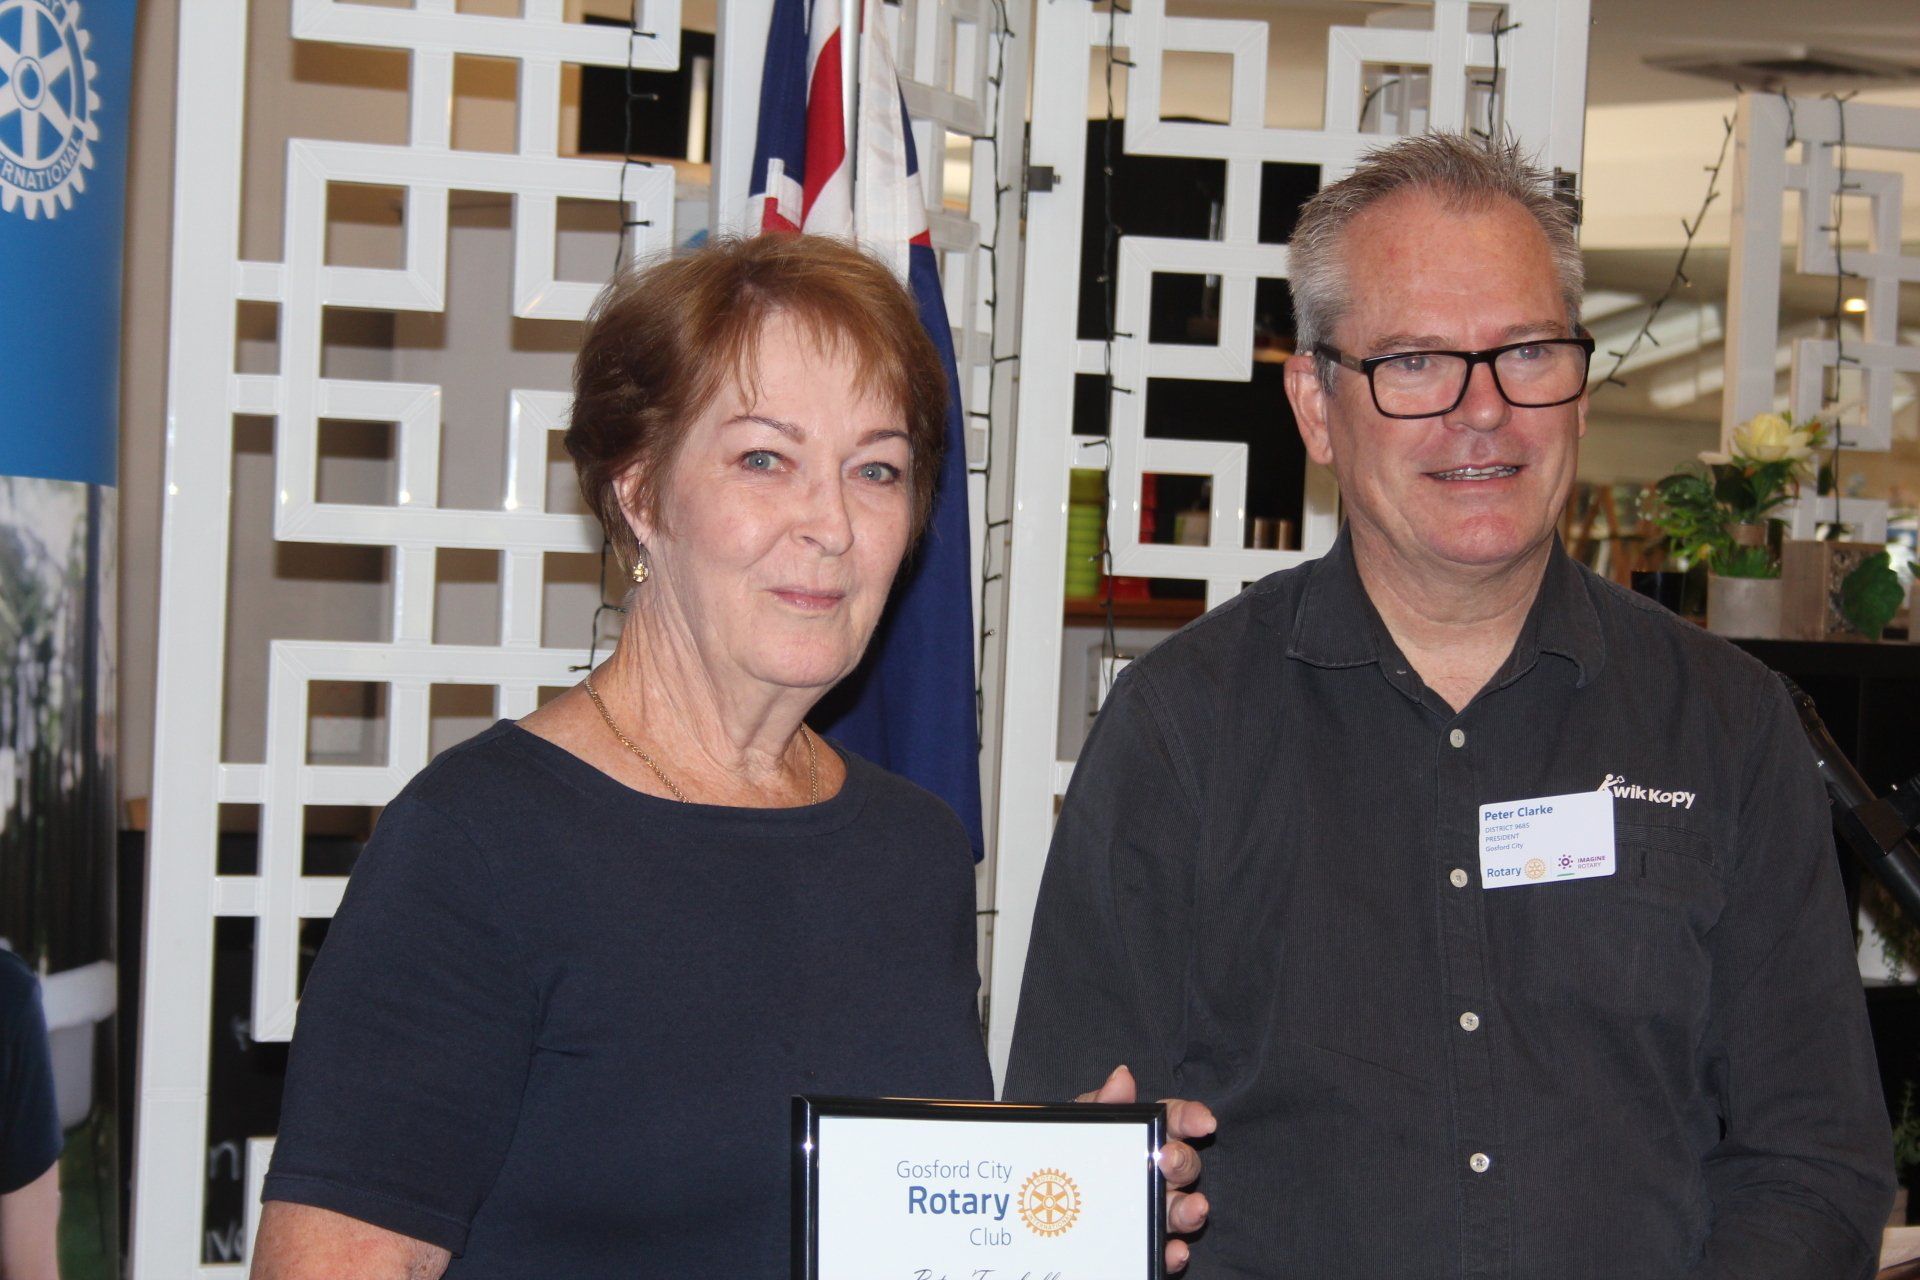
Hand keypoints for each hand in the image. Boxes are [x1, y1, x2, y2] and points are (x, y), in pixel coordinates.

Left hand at [1077, 1064, 1213, 1272]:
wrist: (1036, 1201)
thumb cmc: (1069, 1153)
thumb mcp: (1078, 1126)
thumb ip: (1101, 1104)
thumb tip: (1122, 1076)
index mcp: (1142, 1136)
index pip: (1174, 1120)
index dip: (1191, 1117)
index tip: (1204, 1121)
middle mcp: (1154, 1172)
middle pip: (1183, 1164)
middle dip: (1183, 1160)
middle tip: (1167, 1160)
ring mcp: (1150, 1209)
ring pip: (1181, 1209)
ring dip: (1191, 1210)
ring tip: (1194, 1208)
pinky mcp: (1142, 1242)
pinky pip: (1163, 1249)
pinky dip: (1173, 1252)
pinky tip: (1174, 1250)